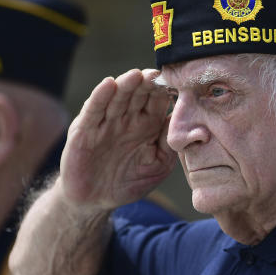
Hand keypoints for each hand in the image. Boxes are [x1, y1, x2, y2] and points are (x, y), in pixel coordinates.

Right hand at [60, 68, 174, 208]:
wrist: (95, 200)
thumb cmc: (129, 182)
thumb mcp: (157, 165)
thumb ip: (170, 145)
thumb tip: (191, 126)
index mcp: (147, 124)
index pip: (157, 101)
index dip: (165, 91)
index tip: (177, 82)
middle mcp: (127, 118)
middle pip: (138, 94)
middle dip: (147, 84)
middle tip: (157, 74)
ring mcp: (105, 122)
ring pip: (117, 98)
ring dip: (126, 85)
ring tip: (136, 75)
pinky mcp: (85, 129)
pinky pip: (94, 110)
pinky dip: (100, 96)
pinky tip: (109, 85)